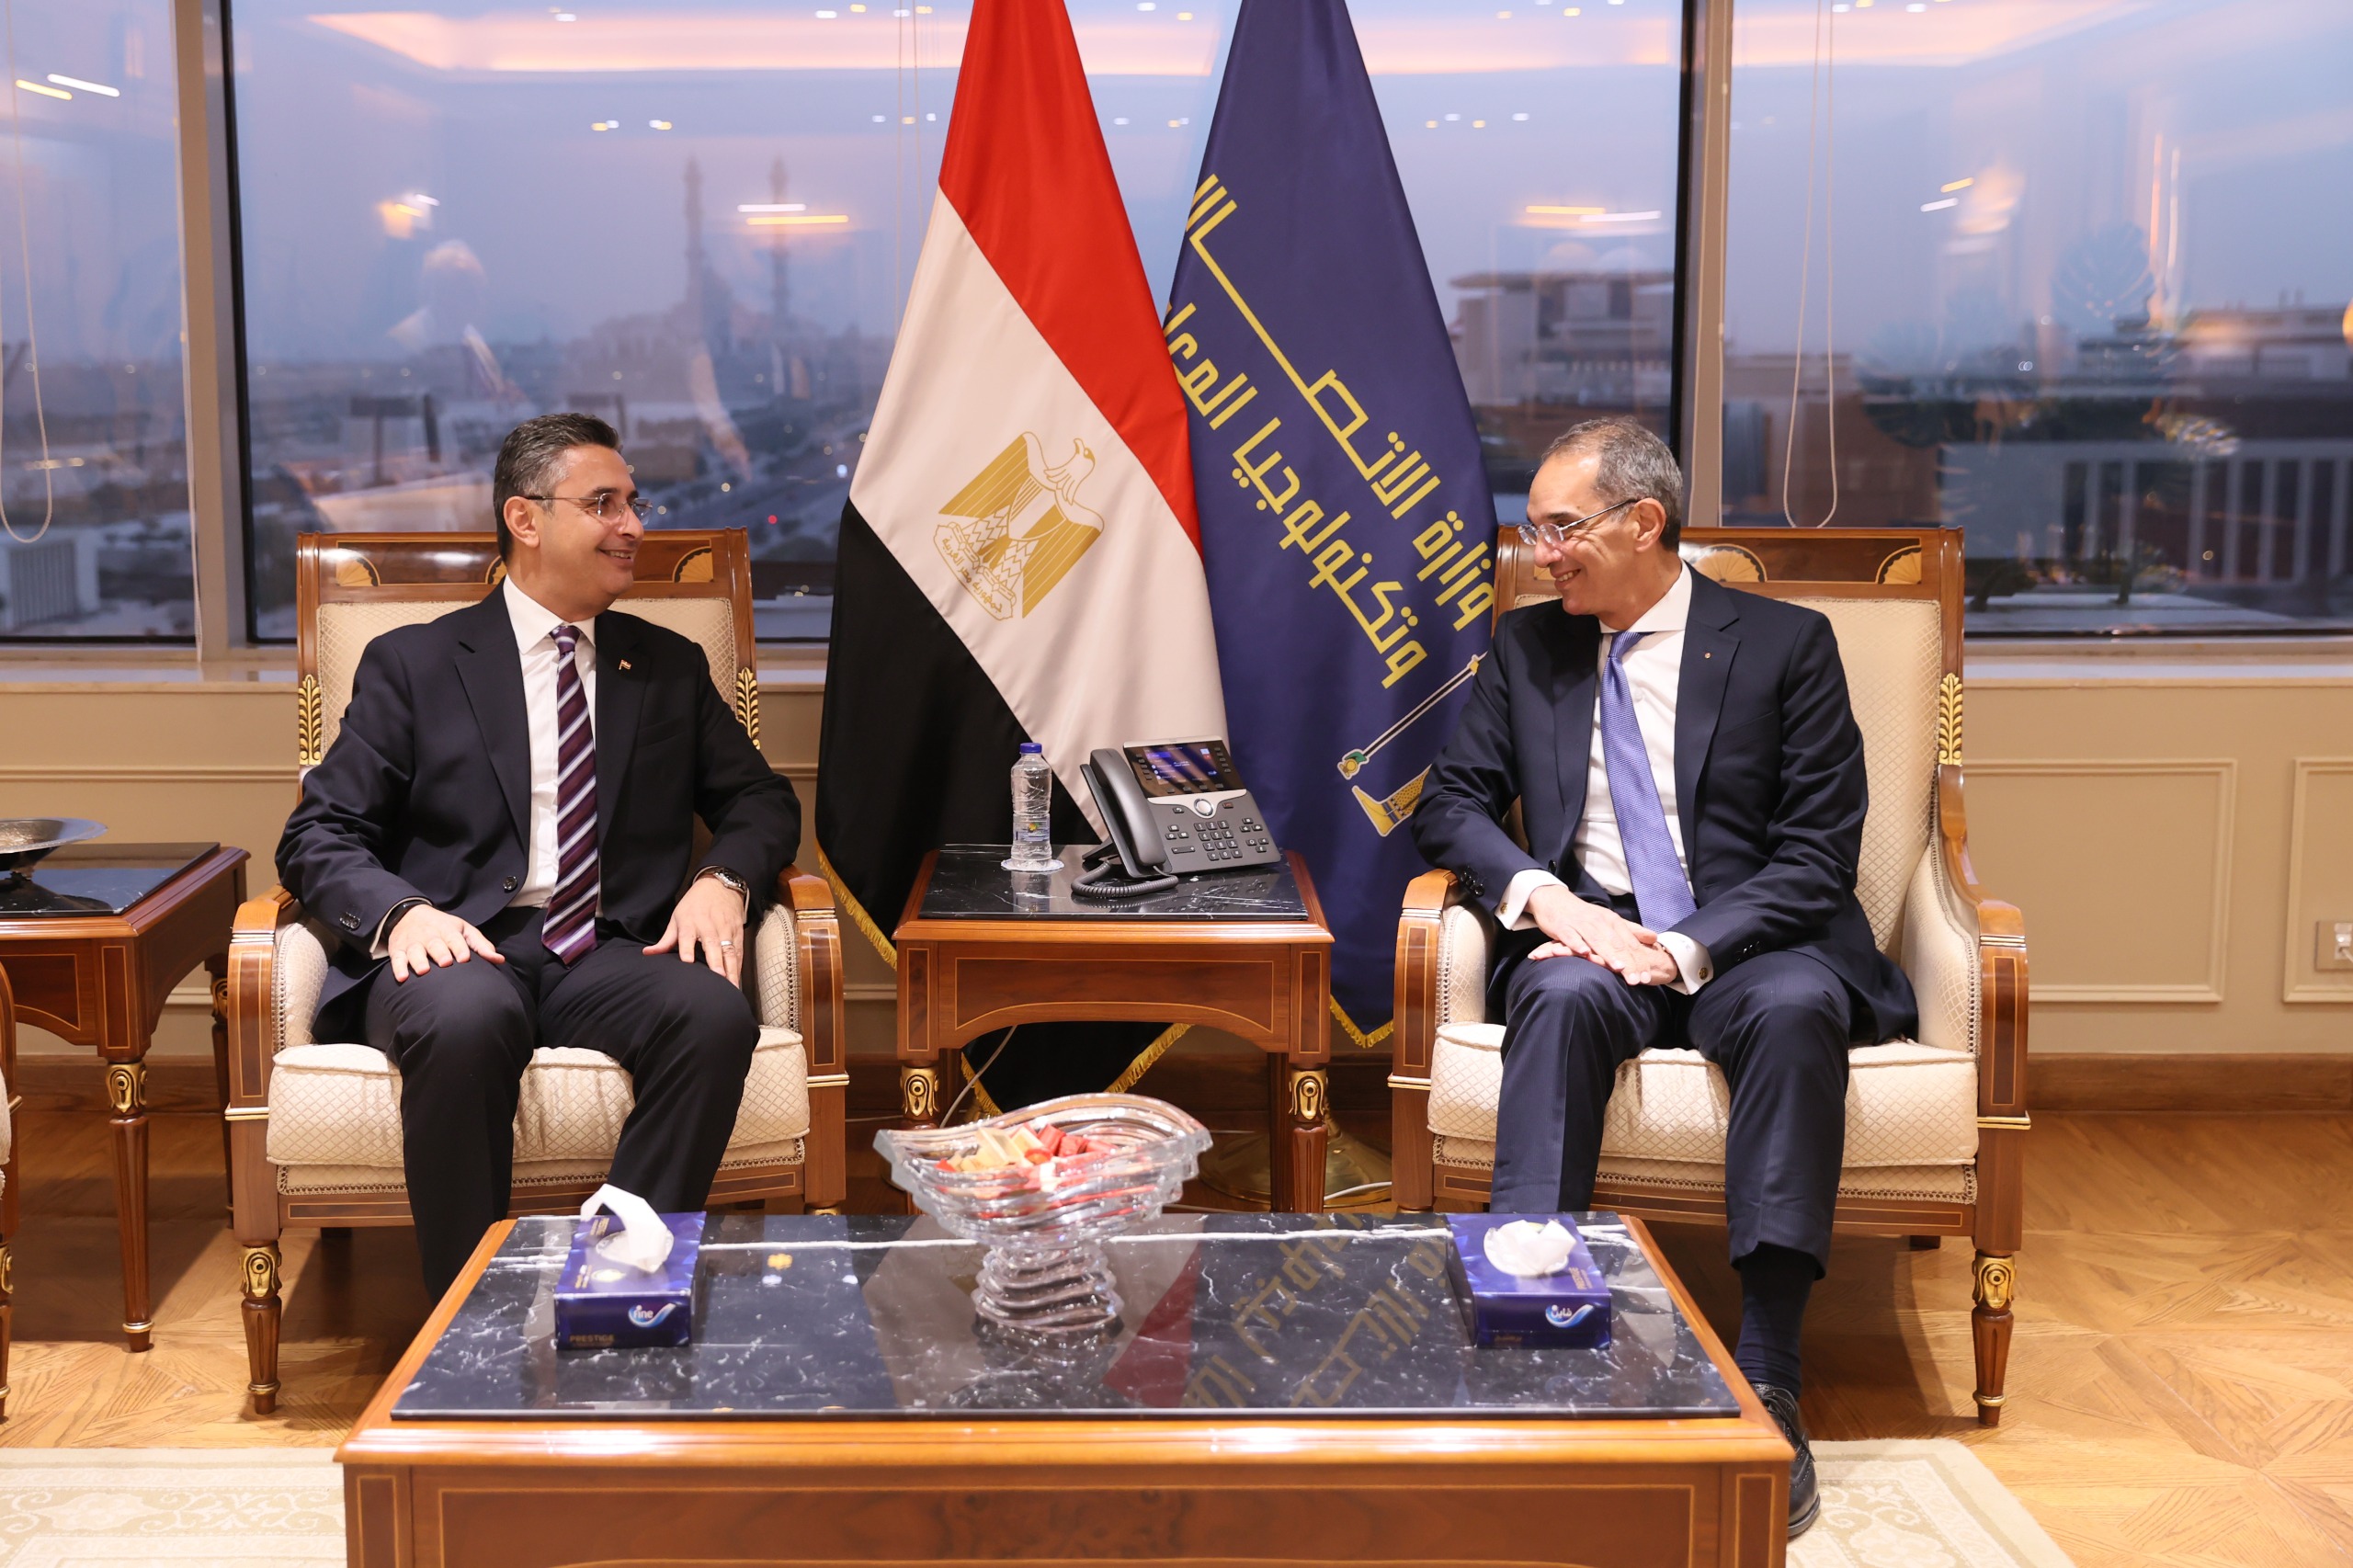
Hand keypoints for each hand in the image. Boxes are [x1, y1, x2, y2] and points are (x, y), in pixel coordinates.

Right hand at [388, 904, 503, 982]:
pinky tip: (402, 978)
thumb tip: (500, 960)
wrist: (409, 914)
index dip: (459, 948)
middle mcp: (429, 935)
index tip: (464, 958)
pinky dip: (398, 967)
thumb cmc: (444, 927)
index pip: (455, 938)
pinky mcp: (398, 949)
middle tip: (445, 963)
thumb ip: (481, 946)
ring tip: (424, 971)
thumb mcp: (463, 930)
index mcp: (447, 930)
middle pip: (435, 944)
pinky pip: (397, 959)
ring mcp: (413, 942)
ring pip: (415, 951)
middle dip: (440, 953)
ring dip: (419, 961)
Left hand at [646, 872, 747, 985]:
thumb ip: (666, 939)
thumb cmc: (694, 905)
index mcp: (690, 922)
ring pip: (729, 950)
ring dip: (731, 969)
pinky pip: (738, 951)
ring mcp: (726, 929)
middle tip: (718, 977)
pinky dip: (738, 966)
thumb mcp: (677, 917)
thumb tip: (648, 954)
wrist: (719, 886)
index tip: (687, 962)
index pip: (687, 936)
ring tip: (731, 986)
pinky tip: (737, 980)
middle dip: (716, 962)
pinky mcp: (738, 932)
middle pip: (713, 945)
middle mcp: (709, 926)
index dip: (687, 948)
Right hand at [1524, 883, 1665, 978]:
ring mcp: (1581, 924)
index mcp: (1612, 921)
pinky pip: (1571, 936)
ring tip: (1619, 968)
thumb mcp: (1610, 920)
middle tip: (1636, 980)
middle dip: (1627, 963)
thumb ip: (1632, 930)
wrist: (1555, 900)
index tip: (1646, 977)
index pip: (1629, 943)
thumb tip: (1655, 938)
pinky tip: (1584, 953)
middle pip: (1616, 944)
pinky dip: (1577, 944)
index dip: (1639, 960)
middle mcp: (1599, 922)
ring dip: (1608, 954)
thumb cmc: (1584, 915)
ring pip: (1597, 940)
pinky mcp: (1563, 927)